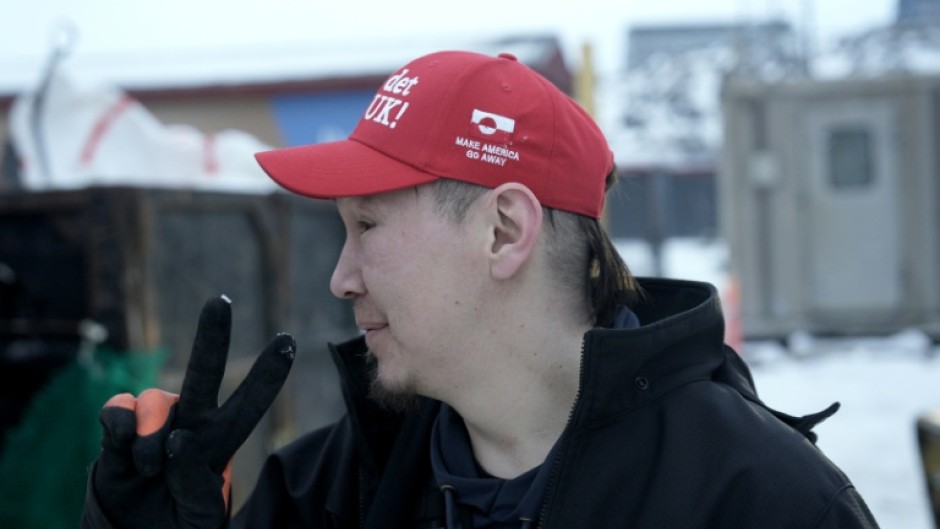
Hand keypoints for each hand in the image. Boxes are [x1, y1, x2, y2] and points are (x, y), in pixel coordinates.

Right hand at [88, 296, 294, 528]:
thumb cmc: (176, 525)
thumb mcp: (200, 515)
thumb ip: (195, 481)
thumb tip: (176, 440)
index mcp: (219, 442)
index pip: (249, 404)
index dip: (267, 375)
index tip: (289, 341)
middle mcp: (190, 422)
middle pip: (204, 372)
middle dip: (212, 337)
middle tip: (219, 302)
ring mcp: (154, 422)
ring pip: (157, 401)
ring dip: (152, 437)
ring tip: (150, 470)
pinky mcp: (119, 430)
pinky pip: (120, 408)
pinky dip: (123, 424)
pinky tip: (126, 445)